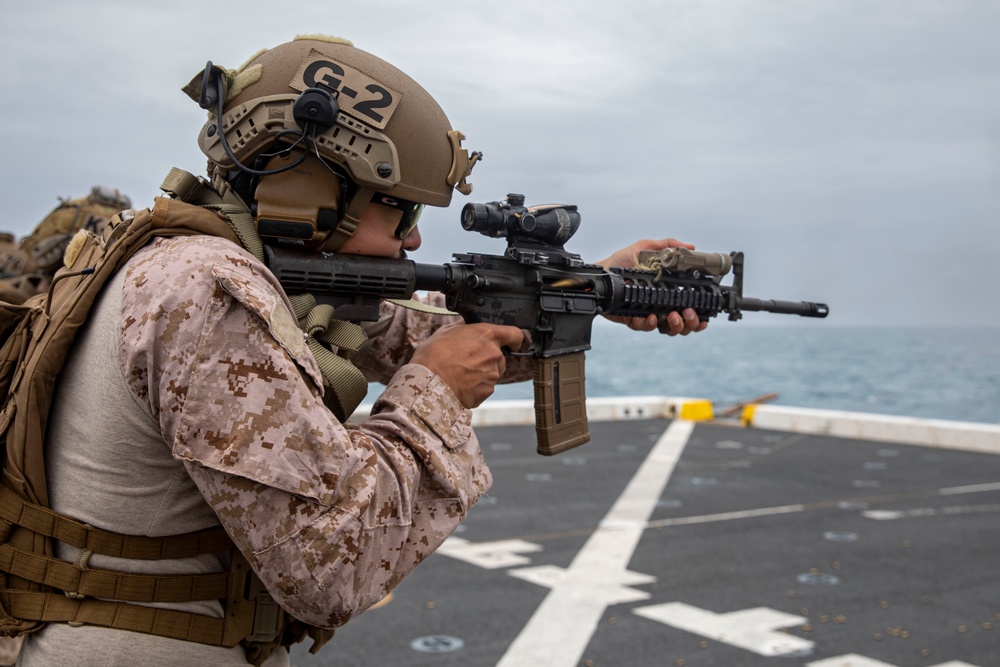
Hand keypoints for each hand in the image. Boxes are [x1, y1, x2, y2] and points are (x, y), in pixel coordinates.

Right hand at [410, 323, 528, 407]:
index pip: (515, 334)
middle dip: (487, 359)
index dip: (515, 339)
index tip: (513, 343)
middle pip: (499, 357)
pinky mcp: (486, 392)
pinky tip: (459, 384)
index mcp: (486, 335)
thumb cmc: (434, 356)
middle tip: (467, 361)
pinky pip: (483, 388)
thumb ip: (464, 330)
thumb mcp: (446, 331)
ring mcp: (492, 375)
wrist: (428, 383)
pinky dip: (474, 387)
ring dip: (480, 373)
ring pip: (491, 373)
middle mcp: (494, 354)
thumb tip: (467, 331)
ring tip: (459, 374)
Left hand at [596, 237, 708, 335]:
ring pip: (669, 330)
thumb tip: (691, 246)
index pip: (690, 306)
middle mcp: (660, 305)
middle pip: (684, 323)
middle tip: (689, 312)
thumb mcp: (646, 248)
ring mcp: (648, 313)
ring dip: (676, 326)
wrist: (601, 271)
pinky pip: (645, 327)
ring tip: (673, 315)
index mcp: (667, 291)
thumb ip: (668, 245)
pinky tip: (652, 317)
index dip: (701, 313)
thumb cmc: (622, 261)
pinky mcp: (633, 319)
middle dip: (692, 323)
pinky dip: (650, 324)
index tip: (706, 313)